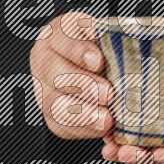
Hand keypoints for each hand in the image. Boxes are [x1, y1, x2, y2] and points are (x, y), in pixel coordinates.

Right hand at [29, 12, 113, 138]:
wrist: (91, 65)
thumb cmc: (102, 47)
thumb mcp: (106, 33)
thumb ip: (111, 38)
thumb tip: (121, 42)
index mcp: (56, 35)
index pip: (62, 39)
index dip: (79, 51)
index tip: (99, 61)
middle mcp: (43, 61)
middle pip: (54, 74)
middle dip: (83, 86)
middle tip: (108, 94)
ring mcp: (43, 89)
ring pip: (54, 104)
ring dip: (82, 114)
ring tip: (106, 119)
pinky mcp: (50, 114)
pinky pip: (61, 125)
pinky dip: (83, 129)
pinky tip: (102, 129)